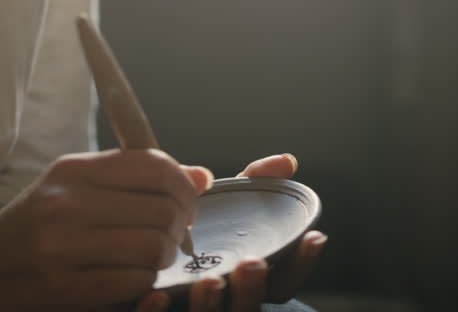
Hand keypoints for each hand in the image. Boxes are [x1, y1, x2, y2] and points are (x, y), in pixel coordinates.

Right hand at [0, 149, 212, 311]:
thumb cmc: (28, 233)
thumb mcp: (72, 192)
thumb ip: (135, 181)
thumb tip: (202, 177)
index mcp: (71, 170)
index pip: (153, 164)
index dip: (182, 185)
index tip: (183, 202)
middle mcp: (67, 202)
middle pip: (164, 207)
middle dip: (178, 226)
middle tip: (169, 236)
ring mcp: (64, 245)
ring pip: (155, 245)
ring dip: (164, 257)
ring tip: (149, 259)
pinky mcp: (65, 286)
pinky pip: (135, 280)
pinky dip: (145, 282)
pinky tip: (131, 279)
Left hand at [134, 154, 327, 311]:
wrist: (142, 256)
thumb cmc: (199, 233)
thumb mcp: (226, 208)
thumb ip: (253, 186)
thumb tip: (287, 161)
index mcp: (248, 280)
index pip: (285, 280)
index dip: (302, 262)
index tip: (315, 236)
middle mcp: (227, 302)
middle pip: (250, 307)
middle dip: (254, 288)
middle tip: (252, 263)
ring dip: (212, 304)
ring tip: (208, 281)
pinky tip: (155, 296)